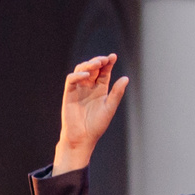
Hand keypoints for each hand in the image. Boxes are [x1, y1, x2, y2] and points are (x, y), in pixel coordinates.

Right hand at [50, 55, 127, 175]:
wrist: (82, 138)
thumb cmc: (96, 125)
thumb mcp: (109, 108)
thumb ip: (117, 93)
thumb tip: (126, 78)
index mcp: (100, 89)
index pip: (104, 72)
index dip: (108, 63)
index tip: (113, 56)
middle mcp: (89, 87)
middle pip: (93, 68)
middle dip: (98, 61)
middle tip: (104, 60)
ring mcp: (79, 89)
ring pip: (81, 70)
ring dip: (88, 65)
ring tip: (96, 64)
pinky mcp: (69, 93)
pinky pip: (72, 80)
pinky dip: (78, 75)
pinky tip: (86, 75)